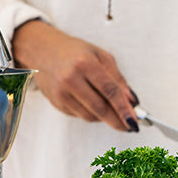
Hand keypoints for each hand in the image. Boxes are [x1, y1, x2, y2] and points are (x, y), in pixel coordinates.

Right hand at [11, 20, 138, 131]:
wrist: (43, 50)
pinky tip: (95, 105)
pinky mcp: (56, 103)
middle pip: (100, 108)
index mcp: (84, 64)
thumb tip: (132, 100)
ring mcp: (60, 93)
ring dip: (106, 118)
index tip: (135, 120)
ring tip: (114, 111)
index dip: (124, 108)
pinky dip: (93, 114)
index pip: (110, 91)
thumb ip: (118, 78)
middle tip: (131, 127)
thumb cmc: (75, 52)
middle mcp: (70, 79)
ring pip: (90, 116)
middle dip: (118, 121)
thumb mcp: (101, 56)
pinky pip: (80, 115)